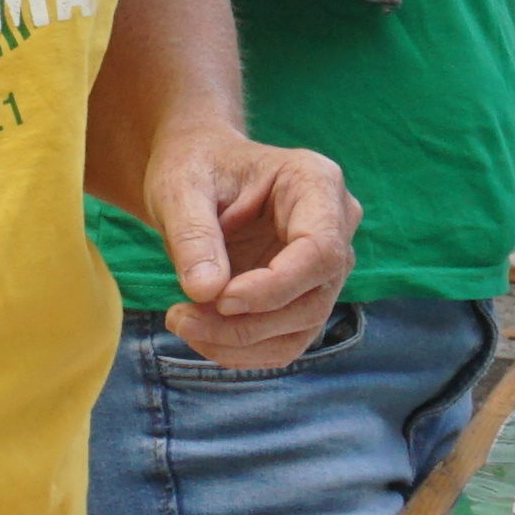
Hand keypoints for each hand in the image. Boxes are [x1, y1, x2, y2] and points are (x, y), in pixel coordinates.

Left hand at [143, 119, 355, 370]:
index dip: (274, 287)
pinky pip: (285, 340)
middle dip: (245, 324)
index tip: (218, 301)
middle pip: (312, 299)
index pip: (319, 251)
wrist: (200, 171)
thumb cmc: (195, 165)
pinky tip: (199, 332)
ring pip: (300, 329)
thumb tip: (207, 294)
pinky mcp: (306, 295)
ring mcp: (325, 266)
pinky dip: (241, 349)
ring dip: (238, 343)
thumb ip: (193, 235)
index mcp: (316, 182)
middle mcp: (336, 225)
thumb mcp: (180, 187)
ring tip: (181, 321)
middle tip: (178, 317)